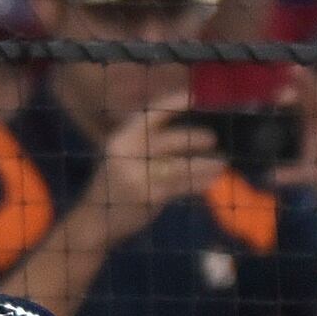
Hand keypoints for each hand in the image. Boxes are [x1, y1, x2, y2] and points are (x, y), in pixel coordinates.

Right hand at [85, 102, 224, 240]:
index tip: (193, 95)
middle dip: (192, 138)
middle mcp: (126, 153)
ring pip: (179, 165)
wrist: (95, 220)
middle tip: (213, 137)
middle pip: (166, 140)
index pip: (148, 115)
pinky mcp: (149, 195)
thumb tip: (186, 135)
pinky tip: (210, 181)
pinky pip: (181, 186)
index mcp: (120, 139)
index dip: (171, 103)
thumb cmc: (116, 186)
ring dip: (203, 164)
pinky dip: (198, 183)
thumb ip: (146, 144)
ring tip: (221, 163)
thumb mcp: (123, 158)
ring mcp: (137, 175)